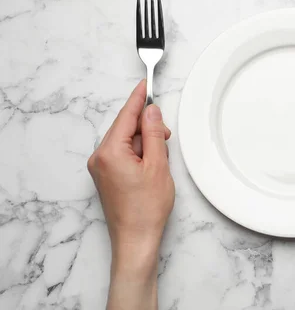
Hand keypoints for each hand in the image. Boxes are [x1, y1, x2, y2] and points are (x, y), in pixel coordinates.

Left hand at [87, 80, 173, 309]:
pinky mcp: (106, 176)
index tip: (145, 84)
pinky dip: (138, 152)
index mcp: (110, 151)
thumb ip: (154, 134)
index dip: (138, 99)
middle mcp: (100, 157)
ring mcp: (100, 167)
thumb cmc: (146, 208)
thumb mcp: (158, 165)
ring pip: (125, 141)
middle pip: (125, 128)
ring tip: (160, 159)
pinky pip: (122, 153)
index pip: (126, 116)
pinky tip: (151, 163)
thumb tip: (151, 112)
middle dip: (147, 127)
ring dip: (144, 142)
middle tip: (166, 136)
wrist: (135, 239)